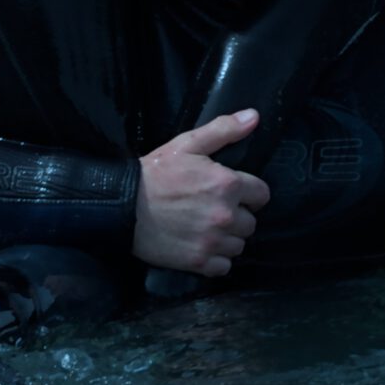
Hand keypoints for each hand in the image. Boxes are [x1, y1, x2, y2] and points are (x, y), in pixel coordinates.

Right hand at [134, 109, 273, 276]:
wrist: (122, 205)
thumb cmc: (155, 173)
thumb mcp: (188, 144)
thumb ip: (224, 130)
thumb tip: (254, 117)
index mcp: (227, 184)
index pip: (262, 195)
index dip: (249, 193)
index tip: (233, 193)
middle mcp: (225, 215)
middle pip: (251, 223)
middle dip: (237, 216)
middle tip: (214, 209)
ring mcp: (212, 241)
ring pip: (238, 245)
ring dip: (227, 238)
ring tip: (207, 228)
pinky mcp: (199, 262)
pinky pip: (224, 266)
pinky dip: (216, 259)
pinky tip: (202, 245)